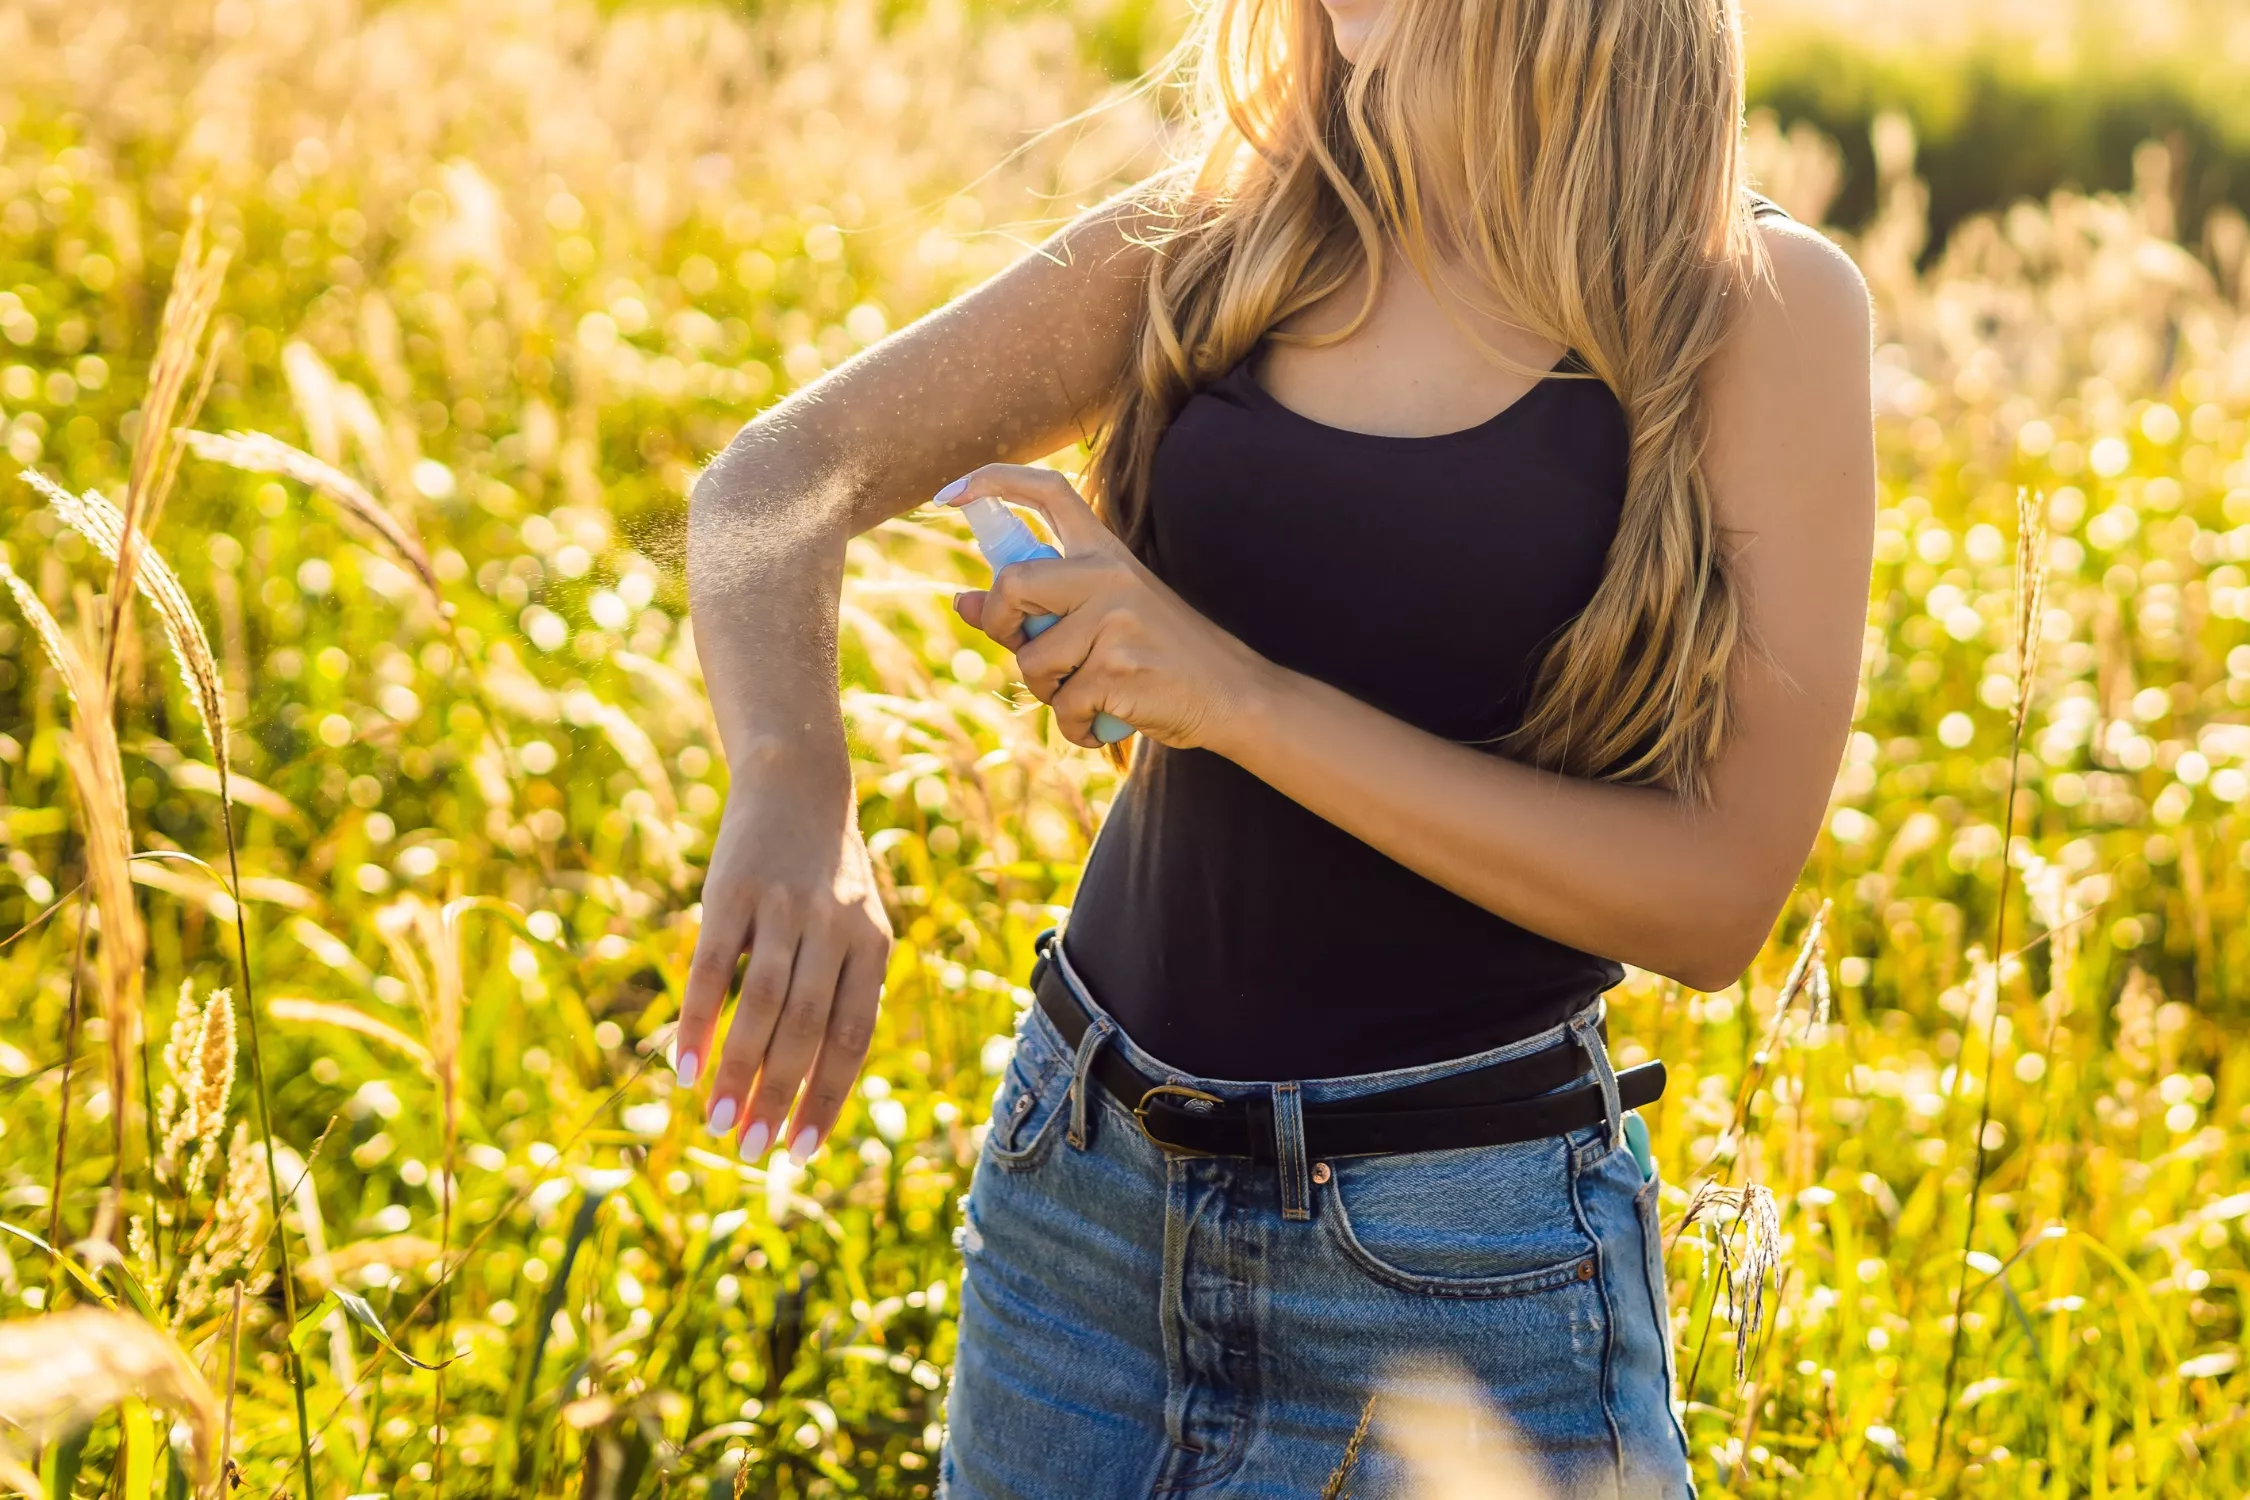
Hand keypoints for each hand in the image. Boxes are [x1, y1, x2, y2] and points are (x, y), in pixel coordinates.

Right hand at [675, 748, 892, 1165]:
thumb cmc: (827, 877)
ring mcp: (783, 909)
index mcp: (872, 946)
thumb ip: (847, 993)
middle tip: (750, 1150)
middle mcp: (833, 929)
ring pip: (761, 1007)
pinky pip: (713, 969)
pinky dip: (698, 1023)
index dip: (827, 1099)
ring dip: (737, 1073)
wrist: (797, 783)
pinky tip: (683, 1069)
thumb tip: (818, 1087)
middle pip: (806, 1031)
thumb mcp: (857, 928)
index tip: (800, 1152)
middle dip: (778, 1098)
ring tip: (716, 1124)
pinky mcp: (732, 892)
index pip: (853, 1038)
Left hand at [942, 465, 1272, 750]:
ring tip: (1089, 694)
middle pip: (1013, 582)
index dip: (994, 482)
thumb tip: (962, 602)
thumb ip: (1035, 607)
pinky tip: (1103, 722)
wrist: (1232, 694)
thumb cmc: (1161, 655)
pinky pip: (1062, 706)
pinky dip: (1074, 727)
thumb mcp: (1103, 618)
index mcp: (1106, 551)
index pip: (1048, 492)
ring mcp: (1116, 620)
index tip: (951, 494)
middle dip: (1000, 625)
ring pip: (1032, 660)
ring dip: (1048, 692)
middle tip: (1023, 647)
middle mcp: (1110, 574)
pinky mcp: (1119, 669)